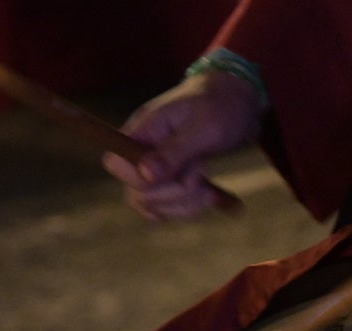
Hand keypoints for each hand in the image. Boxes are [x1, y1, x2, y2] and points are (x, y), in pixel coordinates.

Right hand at [102, 71, 264, 220]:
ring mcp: (154, 167)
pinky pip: (166, 207)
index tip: (177, 171)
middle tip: (201, 171)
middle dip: (174, 193)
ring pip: (152, 205)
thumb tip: (144, 174)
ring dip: (184, 205)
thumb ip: (173, 152)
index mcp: (142, 130)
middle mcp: (142, 150)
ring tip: (209, 189)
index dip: (141, 180)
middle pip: (136, 192)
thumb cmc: (219, 106)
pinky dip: (187, 208)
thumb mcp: (203, 128)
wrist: (236, 100)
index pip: (115, 164)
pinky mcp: (169, 179)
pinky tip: (207, 197)